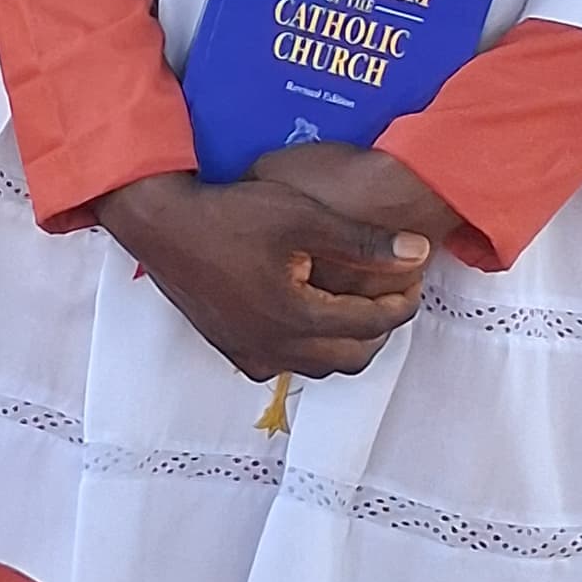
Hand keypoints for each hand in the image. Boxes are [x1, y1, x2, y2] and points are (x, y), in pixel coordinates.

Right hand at [94, 147, 464, 384]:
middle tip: (392, 295)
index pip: (371, 324)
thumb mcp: (304, 216)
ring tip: (358, 304)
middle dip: (380, 328)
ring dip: (347, 342)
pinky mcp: (232, 349)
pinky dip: (310, 349)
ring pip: (320, 367)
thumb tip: (417, 253)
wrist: (163, 224)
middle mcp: (275, 348)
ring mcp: (250, 353)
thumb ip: (364, 241)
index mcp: (297, 318)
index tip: (413, 279)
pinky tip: (309, 318)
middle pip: (352, 357)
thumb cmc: (230, 214)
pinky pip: (285, 364)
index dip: (402, 302)